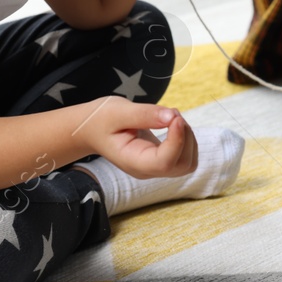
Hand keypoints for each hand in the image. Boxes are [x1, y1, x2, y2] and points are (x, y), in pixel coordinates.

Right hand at [72, 96, 199, 179]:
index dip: (177, 141)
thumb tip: (172, 117)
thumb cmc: (101, 120)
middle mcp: (147, 170)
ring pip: (188, 162)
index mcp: (133, 162)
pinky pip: (185, 155)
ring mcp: (155, 167)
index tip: (176, 117)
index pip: (165, 162)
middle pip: (182, 165)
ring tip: (170, 117)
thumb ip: (145, 115)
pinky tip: (172, 123)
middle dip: (186, 137)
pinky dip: (186, 138)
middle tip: (172, 114)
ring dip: (188, 137)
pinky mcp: (162, 160)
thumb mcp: (117, 111)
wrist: (92, 129)